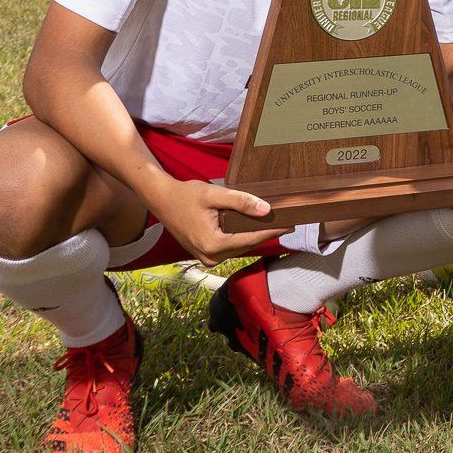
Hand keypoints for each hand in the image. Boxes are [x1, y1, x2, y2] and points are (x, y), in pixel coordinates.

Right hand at [148, 176, 277, 266]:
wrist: (161, 200)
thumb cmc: (185, 195)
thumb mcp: (214, 194)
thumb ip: (240, 201)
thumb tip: (265, 210)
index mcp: (212, 245)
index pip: (250, 239)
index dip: (272, 231)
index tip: (290, 225)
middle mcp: (210, 257)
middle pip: (246, 245)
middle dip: (265, 233)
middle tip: (287, 221)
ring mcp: (207, 258)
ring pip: (239, 247)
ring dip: (254, 236)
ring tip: (275, 223)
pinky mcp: (206, 254)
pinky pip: (230, 247)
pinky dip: (242, 237)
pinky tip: (253, 226)